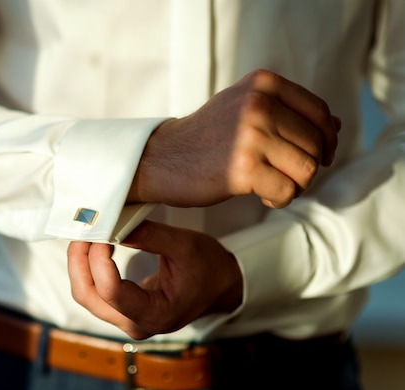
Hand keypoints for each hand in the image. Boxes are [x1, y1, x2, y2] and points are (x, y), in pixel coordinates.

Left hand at [67, 221, 242, 339]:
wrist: (221, 286)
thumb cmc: (208, 267)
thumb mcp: (183, 244)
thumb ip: (147, 235)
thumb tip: (112, 222)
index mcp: (156, 314)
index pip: (111, 291)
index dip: (98, 260)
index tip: (101, 231)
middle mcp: (136, 324)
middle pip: (89, 297)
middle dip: (79, 261)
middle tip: (84, 230)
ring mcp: (127, 321)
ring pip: (86, 296)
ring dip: (80, 264)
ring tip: (87, 235)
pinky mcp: (122, 312)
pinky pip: (94, 293)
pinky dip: (88, 268)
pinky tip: (93, 246)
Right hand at [128, 69, 340, 208]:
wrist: (161, 159)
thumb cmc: (206, 137)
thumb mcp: (244, 108)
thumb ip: (288, 112)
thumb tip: (336, 126)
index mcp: (262, 84)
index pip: (319, 112)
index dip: (326, 139)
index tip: (318, 156)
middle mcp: (259, 104)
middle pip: (315, 144)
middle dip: (306, 167)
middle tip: (283, 176)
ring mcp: (251, 136)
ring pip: (306, 169)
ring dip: (295, 185)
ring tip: (272, 186)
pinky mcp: (243, 169)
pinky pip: (287, 191)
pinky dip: (280, 199)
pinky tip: (261, 196)